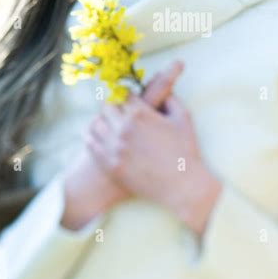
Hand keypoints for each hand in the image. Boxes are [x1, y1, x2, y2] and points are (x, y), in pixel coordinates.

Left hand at [60, 61, 184, 229]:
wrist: (182, 186)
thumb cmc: (186, 151)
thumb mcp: (183, 118)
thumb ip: (171, 100)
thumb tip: (163, 92)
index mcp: (140, 114)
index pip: (123, 94)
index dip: (126, 95)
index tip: (126, 97)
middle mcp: (124, 128)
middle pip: (106, 106)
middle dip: (113, 107)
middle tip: (116, 110)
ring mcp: (114, 148)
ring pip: (95, 124)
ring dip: (101, 121)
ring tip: (106, 123)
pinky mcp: (110, 165)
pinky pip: (91, 144)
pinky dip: (92, 137)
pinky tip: (97, 137)